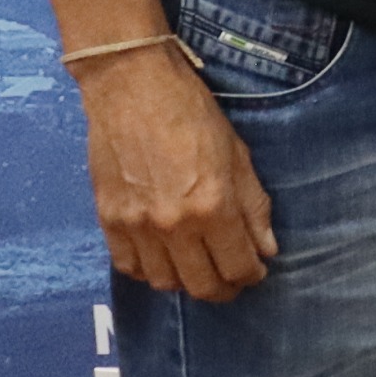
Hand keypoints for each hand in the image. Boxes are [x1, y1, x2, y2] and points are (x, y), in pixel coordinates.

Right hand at [80, 47, 275, 300]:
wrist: (132, 88)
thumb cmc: (192, 113)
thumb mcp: (238, 155)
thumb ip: (253, 207)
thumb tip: (266, 249)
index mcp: (213, 207)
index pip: (238, 267)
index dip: (252, 275)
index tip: (256, 271)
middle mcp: (173, 225)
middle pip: (201, 286)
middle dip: (223, 289)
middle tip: (231, 278)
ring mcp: (137, 226)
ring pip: (163, 282)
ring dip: (185, 281)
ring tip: (197, 266)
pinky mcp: (108, 219)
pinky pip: (128, 266)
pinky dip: (148, 270)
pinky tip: (162, 257)